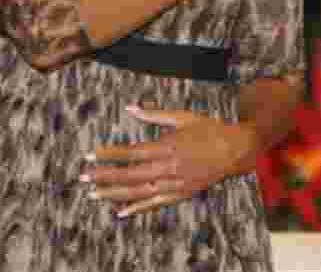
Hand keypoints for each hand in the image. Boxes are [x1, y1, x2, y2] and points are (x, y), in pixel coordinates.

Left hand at [81, 105, 257, 217]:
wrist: (236, 149)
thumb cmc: (211, 129)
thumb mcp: (184, 116)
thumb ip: (155, 115)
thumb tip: (131, 108)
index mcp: (169, 146)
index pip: (132, 152)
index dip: (109, 154)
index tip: (91, 154)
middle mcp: (169, 167)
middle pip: (130, 175)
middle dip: (104, 176)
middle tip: (84, 177)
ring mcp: (175, 183)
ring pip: (139, 192)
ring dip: (115, 194)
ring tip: (94, 195)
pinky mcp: (181, 193)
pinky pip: (156, 204)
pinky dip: (138, 209)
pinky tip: (121, 212)